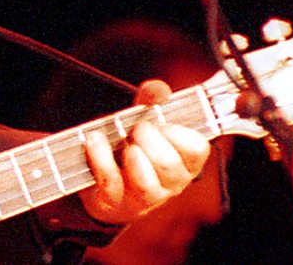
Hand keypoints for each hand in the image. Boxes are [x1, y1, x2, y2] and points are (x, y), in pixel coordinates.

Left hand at [78, 79, 211, 224]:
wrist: (105, 184)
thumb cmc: (133, 147)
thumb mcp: (143, 121)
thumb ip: (151, 102)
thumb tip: (158, 89)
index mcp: (185, 162)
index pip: (197, 149)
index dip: (179, 133)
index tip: (162, 122)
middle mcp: (170, 184)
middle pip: (170, 166)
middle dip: (151, 141)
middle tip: (138, 129)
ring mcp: (144, 198)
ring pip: (148, 185)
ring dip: (133, 157)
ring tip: (123, 142)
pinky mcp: (116, 203)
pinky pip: (112, 185)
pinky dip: (102, 160)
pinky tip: (95, 142)